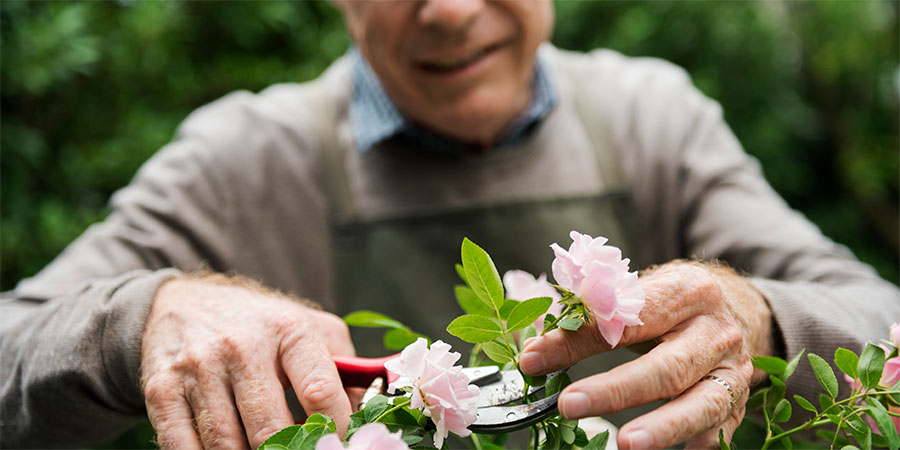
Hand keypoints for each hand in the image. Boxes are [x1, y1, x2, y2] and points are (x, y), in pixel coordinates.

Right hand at [141, 275, 355, 448]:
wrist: (180, 303)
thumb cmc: (259, 324)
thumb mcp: (310, 328)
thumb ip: (345, 368)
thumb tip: (368, 412)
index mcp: (289, 330)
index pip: (320, 392)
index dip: (334, 430)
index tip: (338, 443)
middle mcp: (242, 346)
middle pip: (270, 429)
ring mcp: (198, 368)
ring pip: (228, 445)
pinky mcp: (162, 390)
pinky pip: (183, 447)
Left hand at [520, 261, 774, 448]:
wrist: (737, 308)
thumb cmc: (672, 302)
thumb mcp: (640, 292)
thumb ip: (592, 316)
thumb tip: (535, 349)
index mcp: (684, 291)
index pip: (627, 318)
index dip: (579, 340)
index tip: (535, 359)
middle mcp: (714, 331)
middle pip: (666, 366)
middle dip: (615, 390)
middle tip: (569, 405)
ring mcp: (732, 369)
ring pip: (702, 403)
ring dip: (663, 428)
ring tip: (626, 444)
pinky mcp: (737, 400)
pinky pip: (720, 429)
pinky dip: (698, 444)